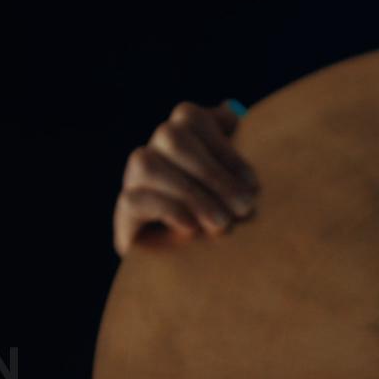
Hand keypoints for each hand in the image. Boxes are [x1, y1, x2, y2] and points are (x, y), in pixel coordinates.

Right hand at [113, 99, 260, 255]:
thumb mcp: (235, 185)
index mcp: (181, 135)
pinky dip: (167, 209)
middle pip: (172, 136)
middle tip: (244, 207)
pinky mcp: (125, 211)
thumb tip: (231, 112)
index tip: (253, 184)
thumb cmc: (223, 216)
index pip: (191, 118)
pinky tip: (191, 227)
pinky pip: (136, 198)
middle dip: (213, 173)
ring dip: (192, 193)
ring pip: (148, 163)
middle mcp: (154, 150)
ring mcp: (134, 178)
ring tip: (222, 223)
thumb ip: (235, 154)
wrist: (194, 267)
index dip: (224, 148)